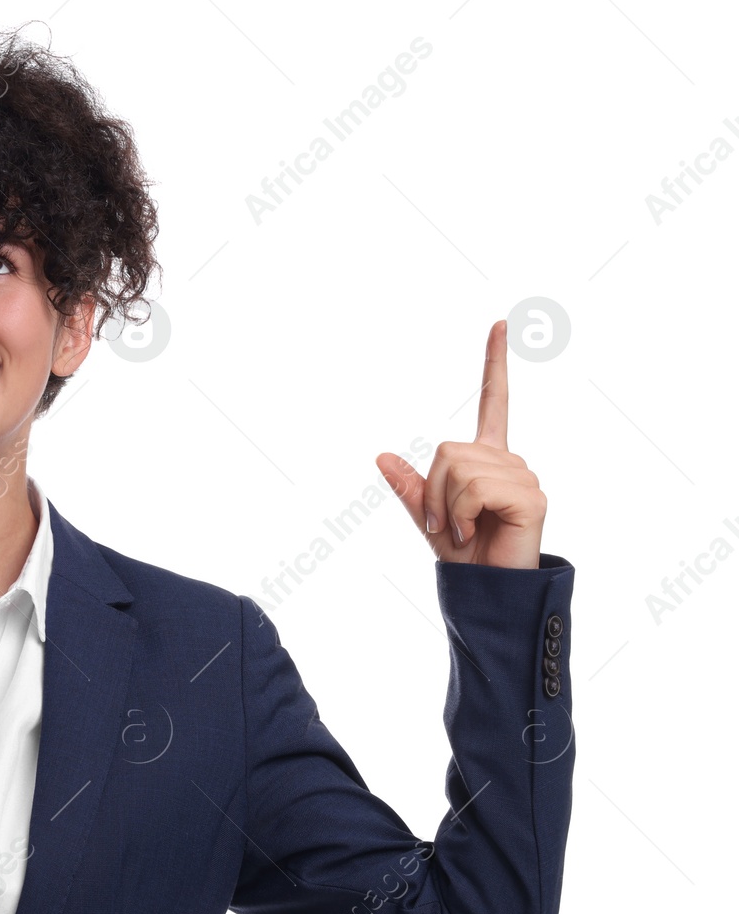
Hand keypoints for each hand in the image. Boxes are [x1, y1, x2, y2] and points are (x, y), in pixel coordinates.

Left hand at [374, 319, 545, 568]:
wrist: (485, 589)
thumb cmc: (464, 555)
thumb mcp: (427, 515)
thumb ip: (409, 486)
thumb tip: (381, 455)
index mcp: (487, 460)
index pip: (494, 402)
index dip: (494, 364)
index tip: (499, 324)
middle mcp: (509, 461)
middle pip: (448, 450)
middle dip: (435, 491)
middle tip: (448, 523)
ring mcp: (523, 477)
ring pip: (459, 468)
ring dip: (448, 506)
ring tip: (465, 529)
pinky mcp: (531, 497)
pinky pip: (476, 488)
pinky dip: (463, 513)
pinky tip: (476, 531)